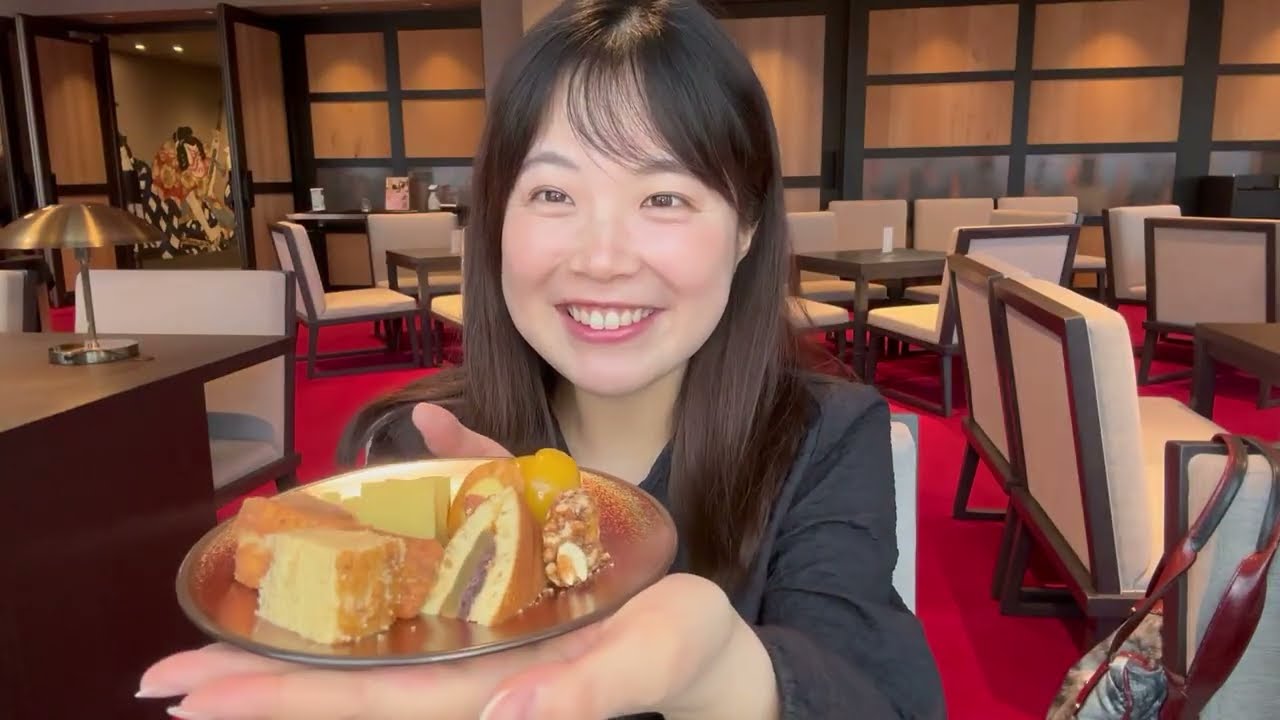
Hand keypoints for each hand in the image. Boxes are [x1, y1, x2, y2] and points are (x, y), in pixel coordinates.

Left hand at [140, 404, 773, 717]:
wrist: (705, 657)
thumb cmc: (685, 647)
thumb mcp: (656, 651)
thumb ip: (591, 686)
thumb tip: (511, 713)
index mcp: (500, 684)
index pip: (374, 697)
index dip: (286, 695)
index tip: (197, 695)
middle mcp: (473, 682)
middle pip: (349, 693)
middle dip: (256, 690)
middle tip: (158, 683)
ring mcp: (475, 664)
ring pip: (366, 673)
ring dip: (285, 673)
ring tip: (201, 671)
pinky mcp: (487, 644)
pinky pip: (404, 643)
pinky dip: (343, 639)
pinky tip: (300, 629)